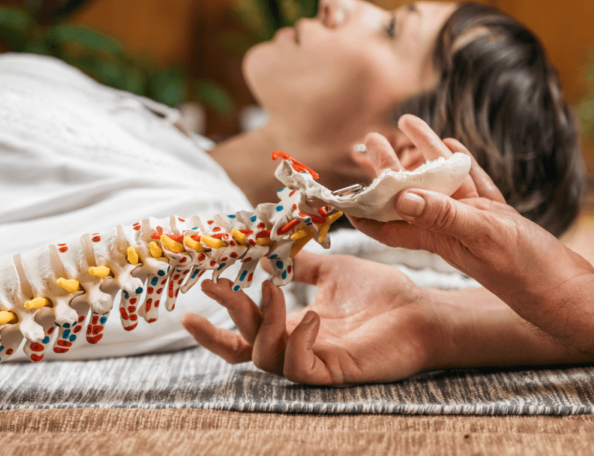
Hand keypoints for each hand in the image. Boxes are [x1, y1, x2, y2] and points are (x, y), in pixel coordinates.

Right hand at [180, 252, 451, 385]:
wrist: (423, 309)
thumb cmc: (381, 294)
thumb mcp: (330, 270)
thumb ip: (298, 263)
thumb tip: (266, 247)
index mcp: (290, 328)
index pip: (243, 335)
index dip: (215, 325)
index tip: (196, 296)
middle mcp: (296, 348)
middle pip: (244, 347)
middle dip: (226, 316)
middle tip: (215, 286)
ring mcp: (314, 362)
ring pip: (266, 357)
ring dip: (263, 319)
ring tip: (273, 287)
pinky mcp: (336, 372)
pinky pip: (300, 368)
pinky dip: (297, 341)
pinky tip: (311, 316)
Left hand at [352, 115, 593, 351]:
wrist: (566, 290)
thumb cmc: (525, 269)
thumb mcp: (481, 236)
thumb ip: (444, 216)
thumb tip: (401, 196)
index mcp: (436, 237)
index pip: (388, 223)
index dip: (363, 210)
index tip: (341, 193)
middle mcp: (449, 228)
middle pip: (409, 192)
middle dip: (388, 167)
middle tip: (370, 138)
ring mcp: (474, 220)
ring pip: (442, 180)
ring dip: (425, 153)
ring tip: (407, 122)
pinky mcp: (498, 216)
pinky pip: (473, 184)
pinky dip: (462, 163)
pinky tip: (453, 143)